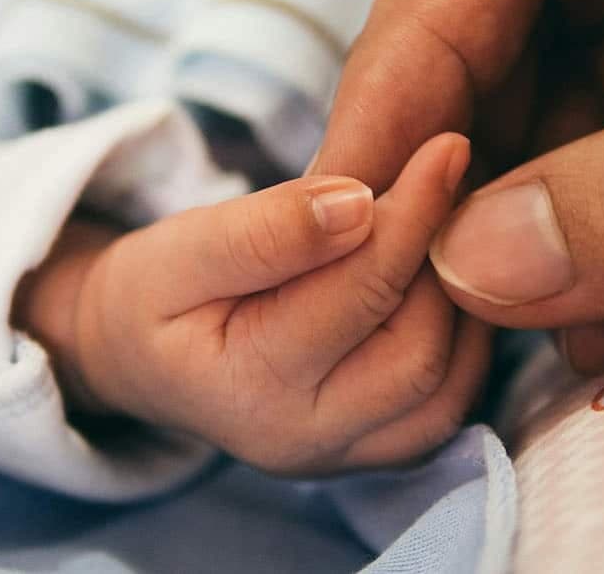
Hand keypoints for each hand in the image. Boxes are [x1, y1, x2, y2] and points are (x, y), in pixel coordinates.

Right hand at [15, 134, 492, 474]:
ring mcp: (345, 456)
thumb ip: (264, 230)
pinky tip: (443, 277)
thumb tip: (360, 204)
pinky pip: (449, 403)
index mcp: (249, 387)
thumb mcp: (180, 248)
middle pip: (418, 351)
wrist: (140, 356)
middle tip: (452, 183)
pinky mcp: (374, 451)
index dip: (412, 214)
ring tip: (447, 225)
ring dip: (463, 300)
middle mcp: (304, 440)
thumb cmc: (154, 294)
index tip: (446, 146)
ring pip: (448, 385)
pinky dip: (463, 338)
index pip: (360, 293)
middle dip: (443, 261)